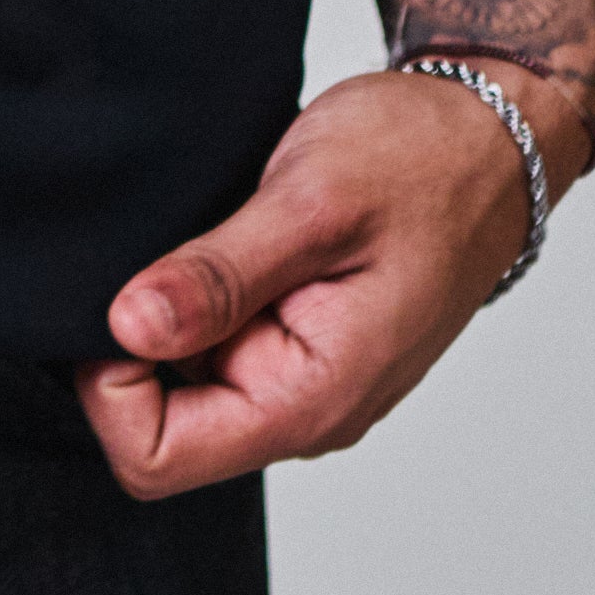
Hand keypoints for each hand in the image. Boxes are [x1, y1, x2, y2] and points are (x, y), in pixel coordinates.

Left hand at [77, 61, 573, 498]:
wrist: (485, 138)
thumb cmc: (420, 163)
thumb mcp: (311, 204)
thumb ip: (219, 275)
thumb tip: (126, 328)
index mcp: (311, 401)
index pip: (155, 456)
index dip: (109, 384)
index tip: (121, 295)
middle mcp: (302, 408)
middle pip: (159, 422)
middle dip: (138, 342)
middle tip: (164, 245)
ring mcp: (299, 376)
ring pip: (180, 377)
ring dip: (171, 309)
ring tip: (205, 229)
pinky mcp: (294, 338)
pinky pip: (212, 338)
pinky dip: (196, 291)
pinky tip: (218, 232)